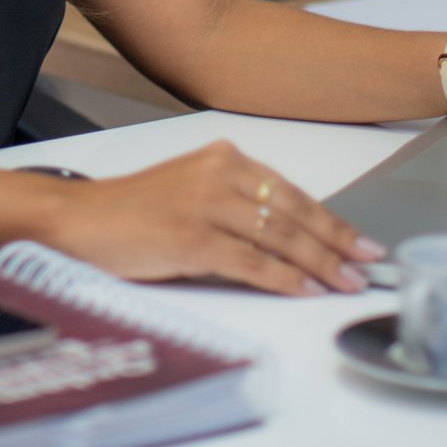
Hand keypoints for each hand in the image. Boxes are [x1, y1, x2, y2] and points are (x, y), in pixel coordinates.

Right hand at [40, 140, 382, 295]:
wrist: (78, 219)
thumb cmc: (131, 212)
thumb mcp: (190, 191)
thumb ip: (235, 202)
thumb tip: (290, 236)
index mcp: (222, 156)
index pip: (290, 191)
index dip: (330, 219)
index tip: (358, 240)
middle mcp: (218, 172)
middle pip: (293, 211)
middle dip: (336, 241)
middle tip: (368, 262)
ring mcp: (205, 204)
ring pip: (279, 236)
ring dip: (319, 263)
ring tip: (346, 281)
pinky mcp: (192, 237)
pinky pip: (252, 262)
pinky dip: (285, 278)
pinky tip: (307, 289)